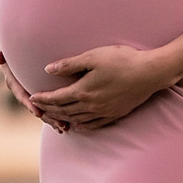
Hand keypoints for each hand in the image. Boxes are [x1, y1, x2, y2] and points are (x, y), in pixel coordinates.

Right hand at [0, 49, 65, 131]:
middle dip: (47, 117)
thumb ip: (0, 52)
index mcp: (14, 83)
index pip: (22, 96)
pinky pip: (49, 108)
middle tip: (60, 124)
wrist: (23, 52)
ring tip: (65, 128)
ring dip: (54, 120)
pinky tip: (69, 124)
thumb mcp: (5, 50)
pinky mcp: (42, 95)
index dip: (30, 105)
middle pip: (36, 108)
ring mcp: (33, 95)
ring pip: (43, 111)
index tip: (38, 113)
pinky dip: (58, 116)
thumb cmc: (14, 50)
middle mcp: (23, 92)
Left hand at [27, 44, 172, 131]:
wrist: (150, 73)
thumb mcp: (93, 56)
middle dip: (48, 110)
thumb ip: (69, 64)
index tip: (31, 97)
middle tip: (37, 108)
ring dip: (62, 119)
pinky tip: (77, 125)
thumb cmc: (122, 60)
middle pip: (64, 111)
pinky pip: (93, 125)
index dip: (42, 98)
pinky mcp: (115, 114)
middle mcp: (91, 105)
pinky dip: (81, 126)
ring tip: (53, 116)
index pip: (56, 98)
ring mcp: (103, 112)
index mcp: (83, 91)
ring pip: (77, 120)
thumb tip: (48, 69)